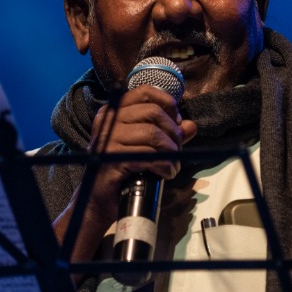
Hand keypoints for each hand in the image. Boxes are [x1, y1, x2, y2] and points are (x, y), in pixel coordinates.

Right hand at [85, 85, 197, 227]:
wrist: (100, 198)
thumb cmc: (124, 169)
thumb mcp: (148, 147)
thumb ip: (167, 134)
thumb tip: (190, 125)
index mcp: (114, 111)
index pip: (145, 92)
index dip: (167, 104)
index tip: (176, 122)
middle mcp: (108, 120)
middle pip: (153, 113)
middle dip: (173, 132)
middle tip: (178, 150)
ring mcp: (107, 139)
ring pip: (153, 134)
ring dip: (171, 152)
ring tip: (174, 165)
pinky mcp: (112, 158)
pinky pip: (148, 156)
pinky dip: (165, 166)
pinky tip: (167, 173)